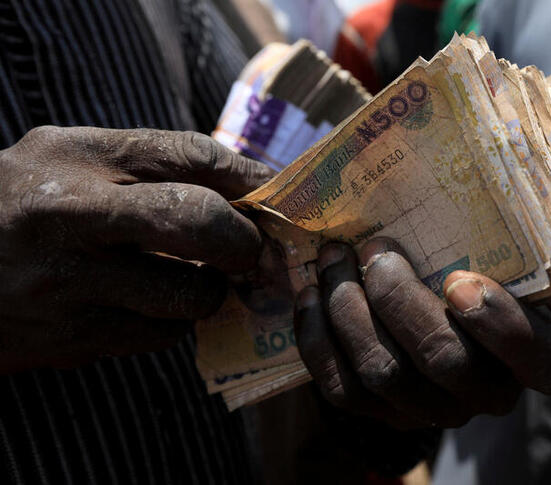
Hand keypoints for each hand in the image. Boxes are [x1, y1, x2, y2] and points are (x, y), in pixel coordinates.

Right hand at [0, 126, 273, 371]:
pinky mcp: (69, 341)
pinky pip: (159, 337)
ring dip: (210, 290)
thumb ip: (149, 161)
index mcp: (75, 158)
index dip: (250, 177)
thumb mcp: (70, 156)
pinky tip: (151, 307)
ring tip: (195, 278)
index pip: (189, 154)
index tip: (278, 195)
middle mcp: (70, 217)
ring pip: (188, 294)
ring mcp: (68, 285)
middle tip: (248, 249)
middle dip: (243, 239)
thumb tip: (247, 186)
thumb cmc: (18, 201)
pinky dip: (173, 324)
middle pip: (198, 221)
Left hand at [293, 237, 550, 428]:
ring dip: (348, 309)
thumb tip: (463, 157)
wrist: (444, 321)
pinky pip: (342, 388)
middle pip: (443, 360)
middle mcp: (490, 394)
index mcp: (541, 355)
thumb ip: (503, 235)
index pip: (539, 358)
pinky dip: (320, 338)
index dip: (500, 324)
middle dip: (397, 298)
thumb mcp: (510, 258)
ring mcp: (434, 411)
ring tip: (333, 258)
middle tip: (374, 248)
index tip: (459, 279)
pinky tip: (312, 295)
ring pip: (384, 373)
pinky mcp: (383, 416)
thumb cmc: (482, 275)